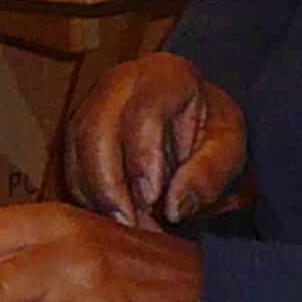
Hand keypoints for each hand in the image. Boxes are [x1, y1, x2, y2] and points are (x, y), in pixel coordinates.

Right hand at [64, 52, 247, 227]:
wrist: (195, 123)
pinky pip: (72, 165)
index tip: (152, 199)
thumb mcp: (229, 151)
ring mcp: (94, 103)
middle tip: (129, 224)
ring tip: (125, 226)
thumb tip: (174, 208)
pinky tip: (112, 219)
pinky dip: (88, 198)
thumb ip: (207, 176)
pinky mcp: (79, 131)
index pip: (143, 112)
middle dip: (108, 184)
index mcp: (165, 75)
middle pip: (96, 129)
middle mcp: (121, 82)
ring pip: (77, 149)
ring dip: (96, 195)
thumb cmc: (213, 134)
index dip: (143, 158)